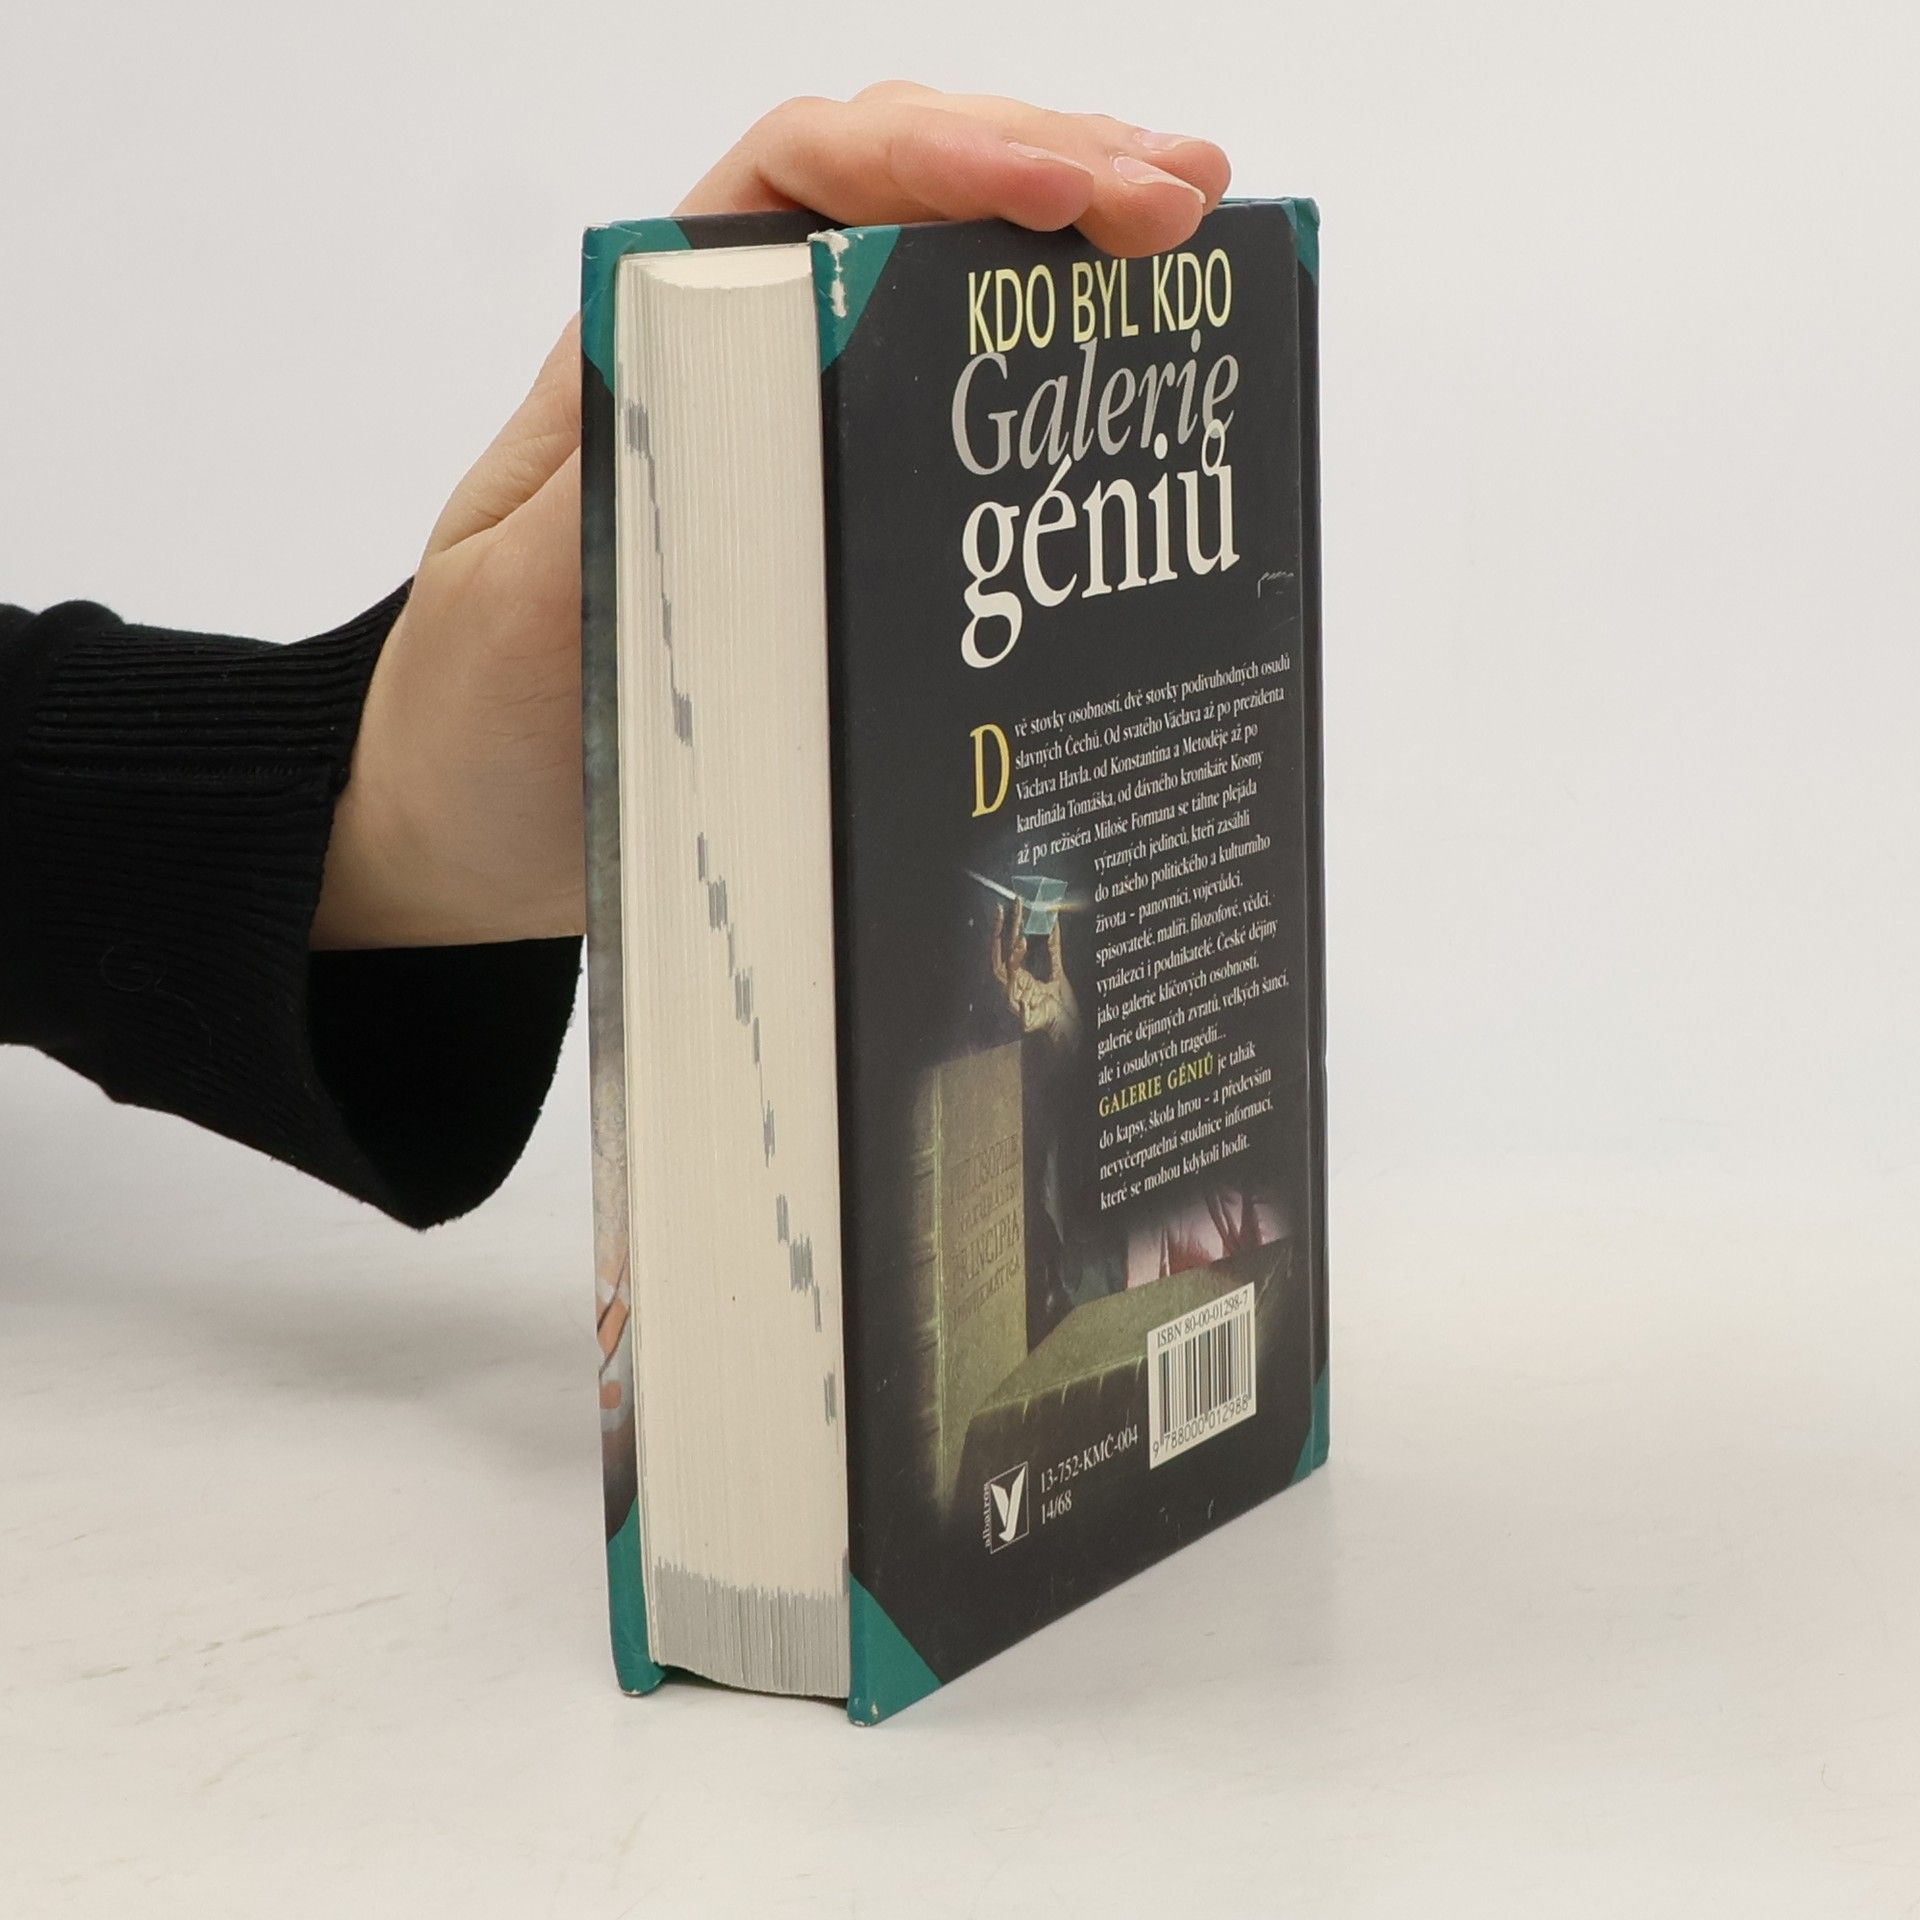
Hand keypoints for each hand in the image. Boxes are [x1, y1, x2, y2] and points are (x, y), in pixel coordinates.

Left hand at [312, 87, 1229, 947]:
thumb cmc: (476, 718)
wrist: (471, 820)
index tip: (1062, 193)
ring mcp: (792, 440)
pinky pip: (948, 421)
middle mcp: (732, 365)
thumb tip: (763, 426)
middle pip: (896, 204)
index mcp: (647, 346)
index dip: (935, 159)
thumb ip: (618, 509)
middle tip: (1184, 203)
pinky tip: (1124, 370)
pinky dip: (1043, 375)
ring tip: (1191, 235)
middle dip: (1045, 173)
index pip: (799, 183)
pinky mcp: (833, 525)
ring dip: (1064, 249)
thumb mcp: (521, 611)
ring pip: (936, 290)